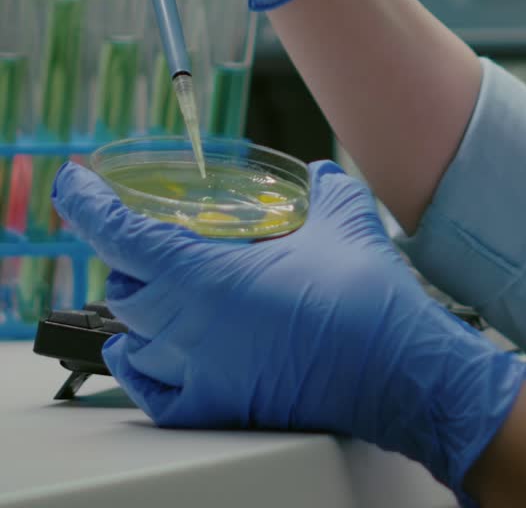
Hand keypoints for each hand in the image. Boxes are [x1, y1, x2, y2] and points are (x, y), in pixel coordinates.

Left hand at [52, 159, 525, 502]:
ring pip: (135, 338)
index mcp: (209, 277)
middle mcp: (192, 328)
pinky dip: (137, 370)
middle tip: (141, 233)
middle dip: (126, 255)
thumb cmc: (366, 300)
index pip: (126, 236)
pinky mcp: (221, 406)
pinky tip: (136, 356)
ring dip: (133, 309)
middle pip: (127, 286)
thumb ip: (324, 187)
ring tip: (144, 288)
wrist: (398, 370)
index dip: (91, 206)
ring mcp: (203, 373)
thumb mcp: (345, 219)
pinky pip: (155, 394)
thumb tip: (318, 173)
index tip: (75, 186)